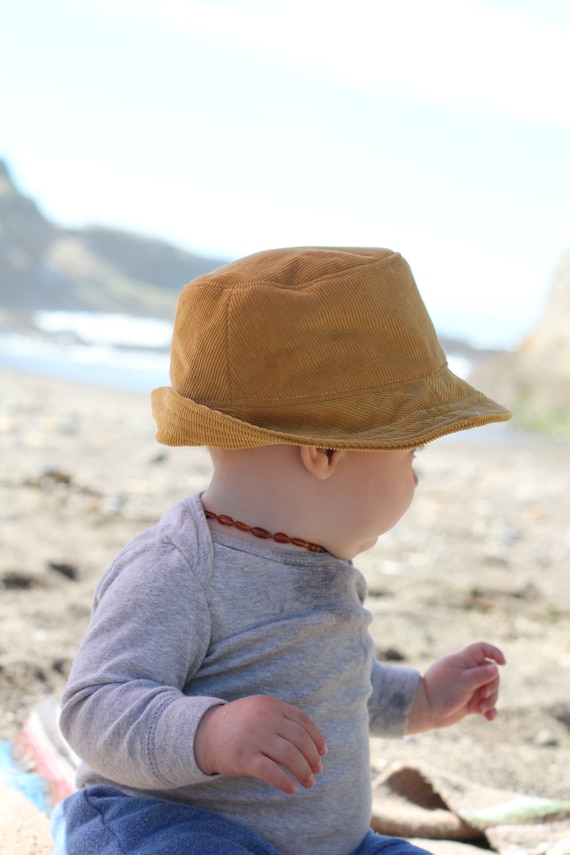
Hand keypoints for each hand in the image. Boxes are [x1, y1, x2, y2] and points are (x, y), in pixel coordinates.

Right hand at [194, 695, 327, 794]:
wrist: (204, 733)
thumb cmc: (239, 724)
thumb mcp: (260, 710)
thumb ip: (282, 718)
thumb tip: (313, 741)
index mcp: (271, 705)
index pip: (303, 722)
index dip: (316, 738)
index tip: (323, 752)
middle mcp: (264, 718)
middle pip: (300, 740)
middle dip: (313, 758)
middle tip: (318, 770)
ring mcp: (254, 737)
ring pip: (290, 757)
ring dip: (304, 772)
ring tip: (309, 782)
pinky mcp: (244, 758)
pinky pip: (272, 773)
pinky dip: (286, 782)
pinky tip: (292, 789)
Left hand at [407, 642, 505, 733]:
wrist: (426, 710)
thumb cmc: (441, 690)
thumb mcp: (462, 681)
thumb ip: (480, 675)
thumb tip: (496, 667)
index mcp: (463, 661)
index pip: (482, 650)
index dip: (494, 653)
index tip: (503, 663)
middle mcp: (467, 672)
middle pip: (491, 673)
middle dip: (492, 685)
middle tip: (484, 695)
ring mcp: (469, 688)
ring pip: (490, 690)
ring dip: (490, 700)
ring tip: (482, 709)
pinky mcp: (470, 703)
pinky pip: (485, 705)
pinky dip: (489, 710)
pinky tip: (489, 717)